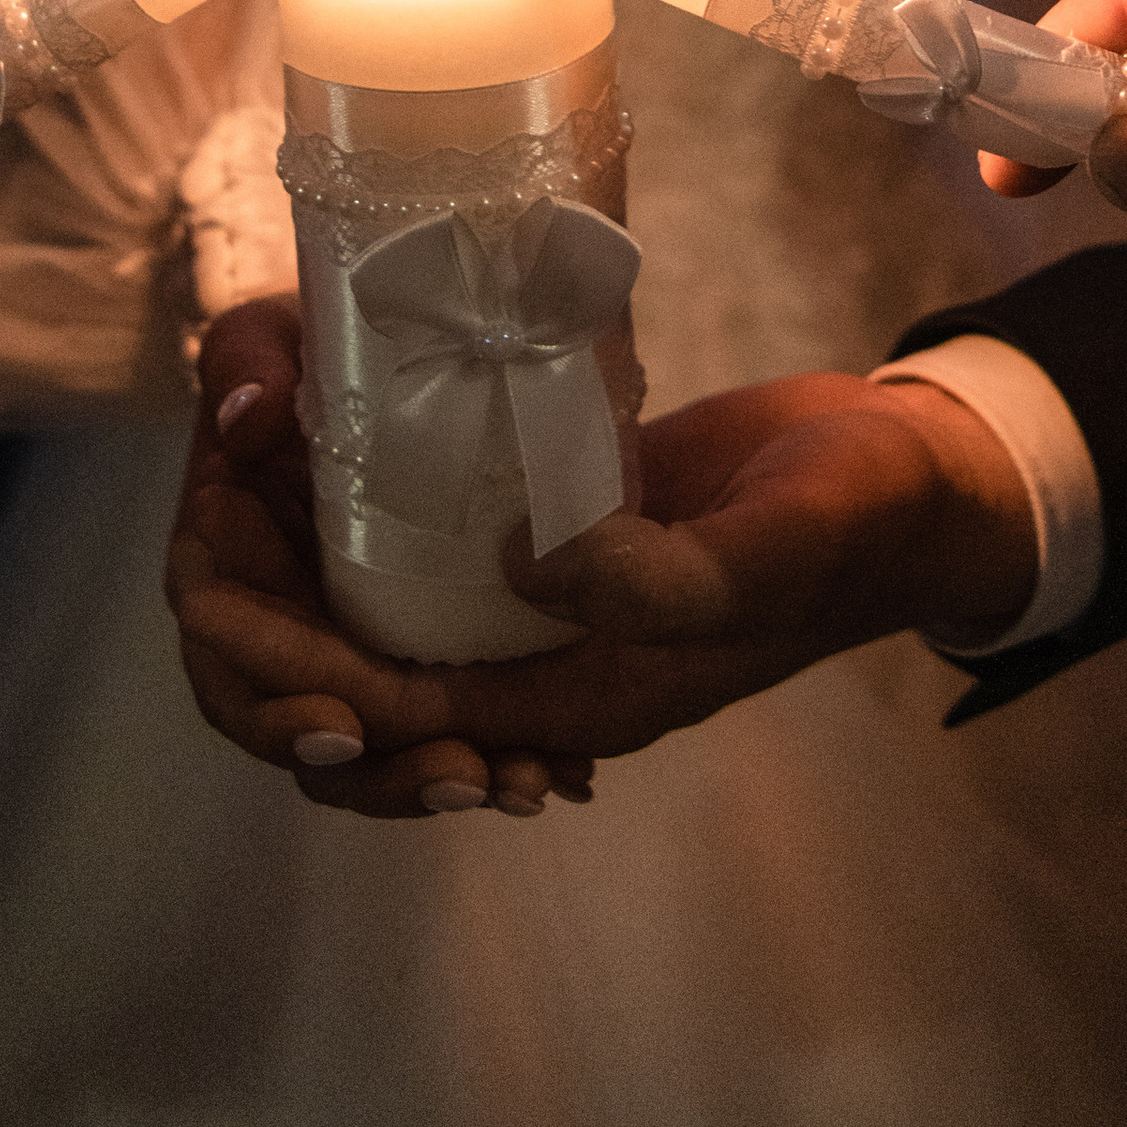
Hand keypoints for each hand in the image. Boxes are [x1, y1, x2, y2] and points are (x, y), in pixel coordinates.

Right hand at [169, 298, 599, 820]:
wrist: (395, 345)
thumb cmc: (310, 341)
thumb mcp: (270, 334)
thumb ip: (248, 361)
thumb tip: (249, 417)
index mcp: (226, 564)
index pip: (229, 656)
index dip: (275, 705)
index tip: (343, 727)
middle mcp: (281, 622)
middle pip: (308, 731)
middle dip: (379, 772)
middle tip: (459, 775)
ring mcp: (349, 644)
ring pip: (381, 748)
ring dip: (441, 779)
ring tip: (522, 784)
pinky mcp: (418, 649)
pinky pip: (445, 723)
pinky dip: (498, 754)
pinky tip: (563, 773)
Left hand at [170, 335, 1037, 790]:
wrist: (910, 477)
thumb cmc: (856, 518)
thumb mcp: (775, 547)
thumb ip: (664, 577)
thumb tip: (524, 569)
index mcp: (577, 693)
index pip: (387, 714)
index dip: (286, 667)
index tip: (216, 577)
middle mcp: (539, 659)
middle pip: (353, 677)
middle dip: (262, 606)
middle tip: (218, 479)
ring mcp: (541, 596)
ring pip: (377, 605)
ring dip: (299, 545)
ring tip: (249, 436)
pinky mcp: (549, 528)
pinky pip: (428, 538)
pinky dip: (362, 493)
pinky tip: (325, 412)